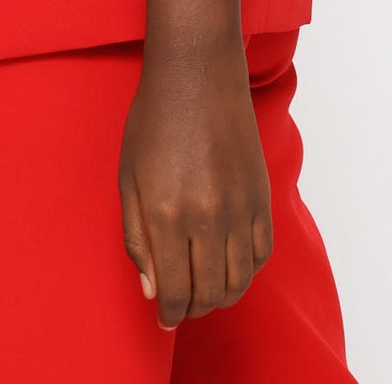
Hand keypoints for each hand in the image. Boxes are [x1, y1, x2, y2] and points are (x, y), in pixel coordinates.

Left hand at [118, 34, 272, 329]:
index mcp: (166, 213)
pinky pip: (261, 253)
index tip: (164, 318)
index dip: (170, 313)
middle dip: (193, 309)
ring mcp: (240, 207)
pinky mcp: (262, 196)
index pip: (175, 291)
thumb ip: (137, 238)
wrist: (197, 73)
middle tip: (182, 305)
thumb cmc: (154, 120)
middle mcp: (207, 216)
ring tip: (204, 289)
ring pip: (239, 281)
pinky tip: (229, 264)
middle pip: (209, 293)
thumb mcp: (129, 177)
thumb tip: (152, 290)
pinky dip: (246, 270)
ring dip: (221, 295)